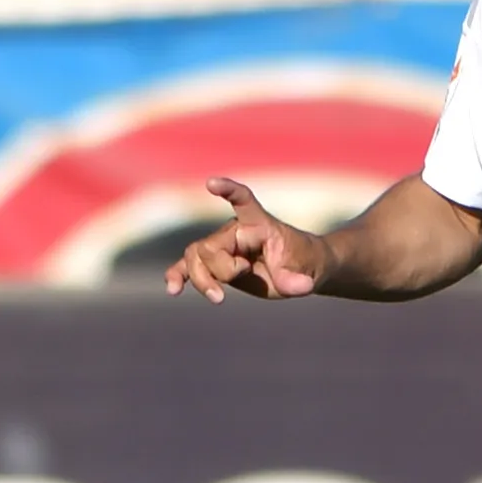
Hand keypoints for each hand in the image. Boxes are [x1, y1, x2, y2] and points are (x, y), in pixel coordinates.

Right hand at [164, 178, 329, 302]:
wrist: (299, 272)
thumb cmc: (304, 264)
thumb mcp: (309, 272)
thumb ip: (299, 280)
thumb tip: (300, 286)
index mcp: (260, 225)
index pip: (243, 201)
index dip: (228, 191)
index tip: (211, 184)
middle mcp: (236, 231)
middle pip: (210, 246)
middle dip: (222, 269)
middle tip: (246, 274)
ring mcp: (222, 247)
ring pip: (194, 257)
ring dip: (201, 279)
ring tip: (219, 299)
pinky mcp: (215, 265)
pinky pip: (188, 266)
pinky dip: (178, 276)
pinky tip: (173, 291)